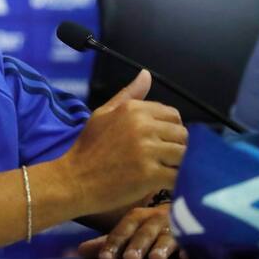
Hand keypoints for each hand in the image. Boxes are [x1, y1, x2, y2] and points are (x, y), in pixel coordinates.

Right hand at [58, 70, 187, 215]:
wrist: (74, 180)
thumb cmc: (88, 148)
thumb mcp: (102, 114)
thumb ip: (128, 94)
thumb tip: (146, 74)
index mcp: (133, 109)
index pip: (173, 115)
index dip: (169, 130)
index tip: (158, 142)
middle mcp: (142, 125)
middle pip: (182, 134)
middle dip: (176, 147)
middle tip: (161, 160)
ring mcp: (147, 150)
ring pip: (184, 155)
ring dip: (178, 165)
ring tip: (163, 172)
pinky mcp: (150, 174)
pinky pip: (178, 176)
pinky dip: (175, 182)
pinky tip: (162, 184)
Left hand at [78, 204, 186, 258]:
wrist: (183, 213)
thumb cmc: (149, 228)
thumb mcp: (128, 233)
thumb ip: (108, 243)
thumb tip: (79, 252)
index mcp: (137, 217)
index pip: (123, 229)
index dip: (114, 244)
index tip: (105, 258)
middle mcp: (156, 219)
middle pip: (145, 231)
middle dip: (138, 245)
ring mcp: (176, 226)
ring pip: (169, 235)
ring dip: (162, 247)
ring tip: (155, 258)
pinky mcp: (195, 235)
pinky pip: (194, 241)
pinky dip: (190, 249)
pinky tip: (187, 257)